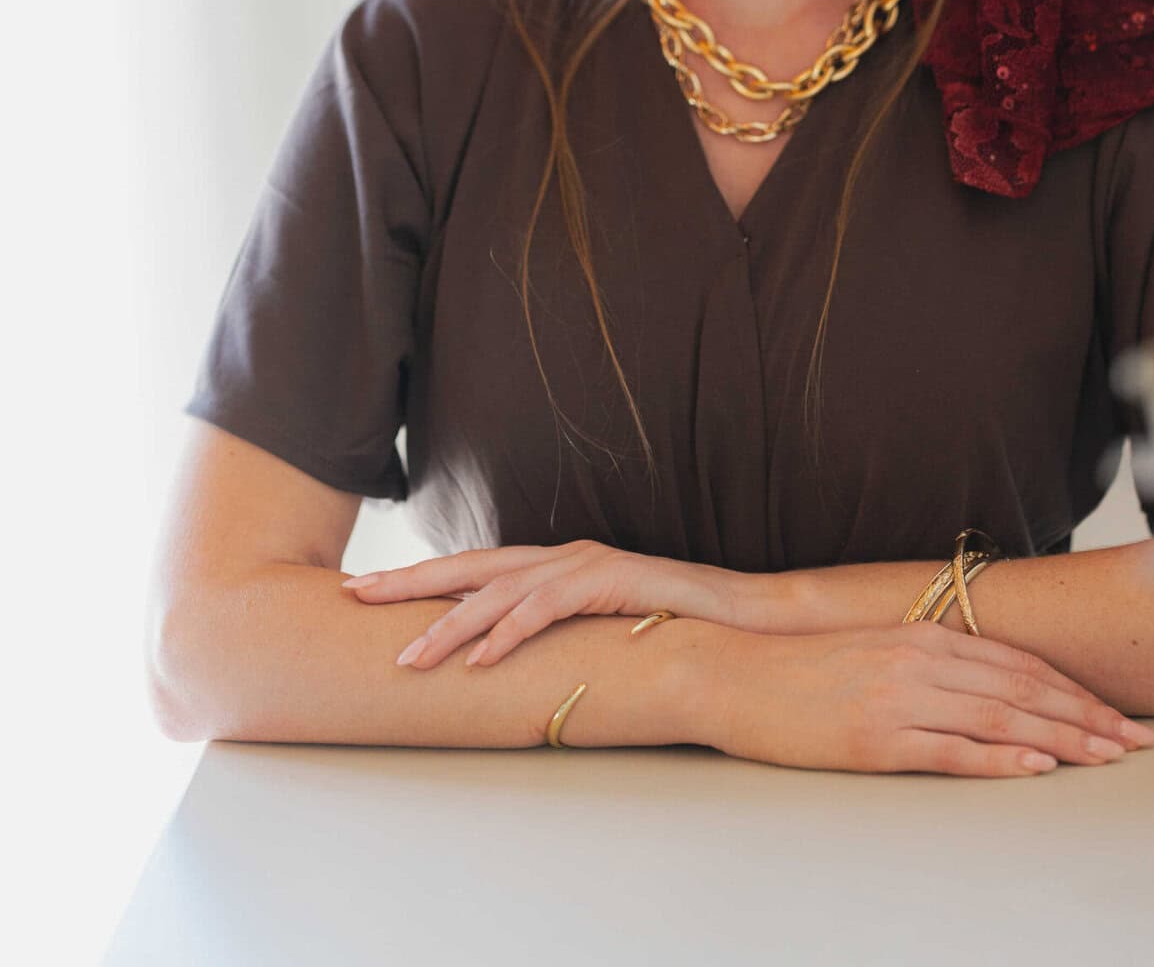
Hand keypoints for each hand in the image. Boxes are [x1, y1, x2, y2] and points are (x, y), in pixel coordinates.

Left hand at [340, 540, 749, 670]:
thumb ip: (548, 635)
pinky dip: (511, 633)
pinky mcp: (610, 580)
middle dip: (408, 583)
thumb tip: (495, 664)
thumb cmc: (662, 628)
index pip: (470, 570)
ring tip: (409, 658)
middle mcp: (560, 556)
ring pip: (501, 592)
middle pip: (470, 568)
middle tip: (354, 596)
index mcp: (550, 565)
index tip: (362, 591)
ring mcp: (584, 564)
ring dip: (450, 625)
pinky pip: (549, 608)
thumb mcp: (592, 631)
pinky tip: (482, 659)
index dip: (416, 580)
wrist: (734, 616)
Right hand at [704, 621, 1153, 776]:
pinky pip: (951, 750)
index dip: (1076, 690)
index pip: (1021, 663)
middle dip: (1087, 717)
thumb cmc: (803, 668)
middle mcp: (921, 659)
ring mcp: (899, 698)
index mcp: (924, 635)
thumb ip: (933, 661)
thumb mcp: (877, 649)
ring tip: (1106, 756)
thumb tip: (992, 685)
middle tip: (1135, 740)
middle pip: (1024, 689)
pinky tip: (1035, 768)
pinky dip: (1000, 759)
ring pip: (1001, 717)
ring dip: (1062, 739)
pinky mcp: (876, 737)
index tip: (1118, 714)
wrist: (733, 671)